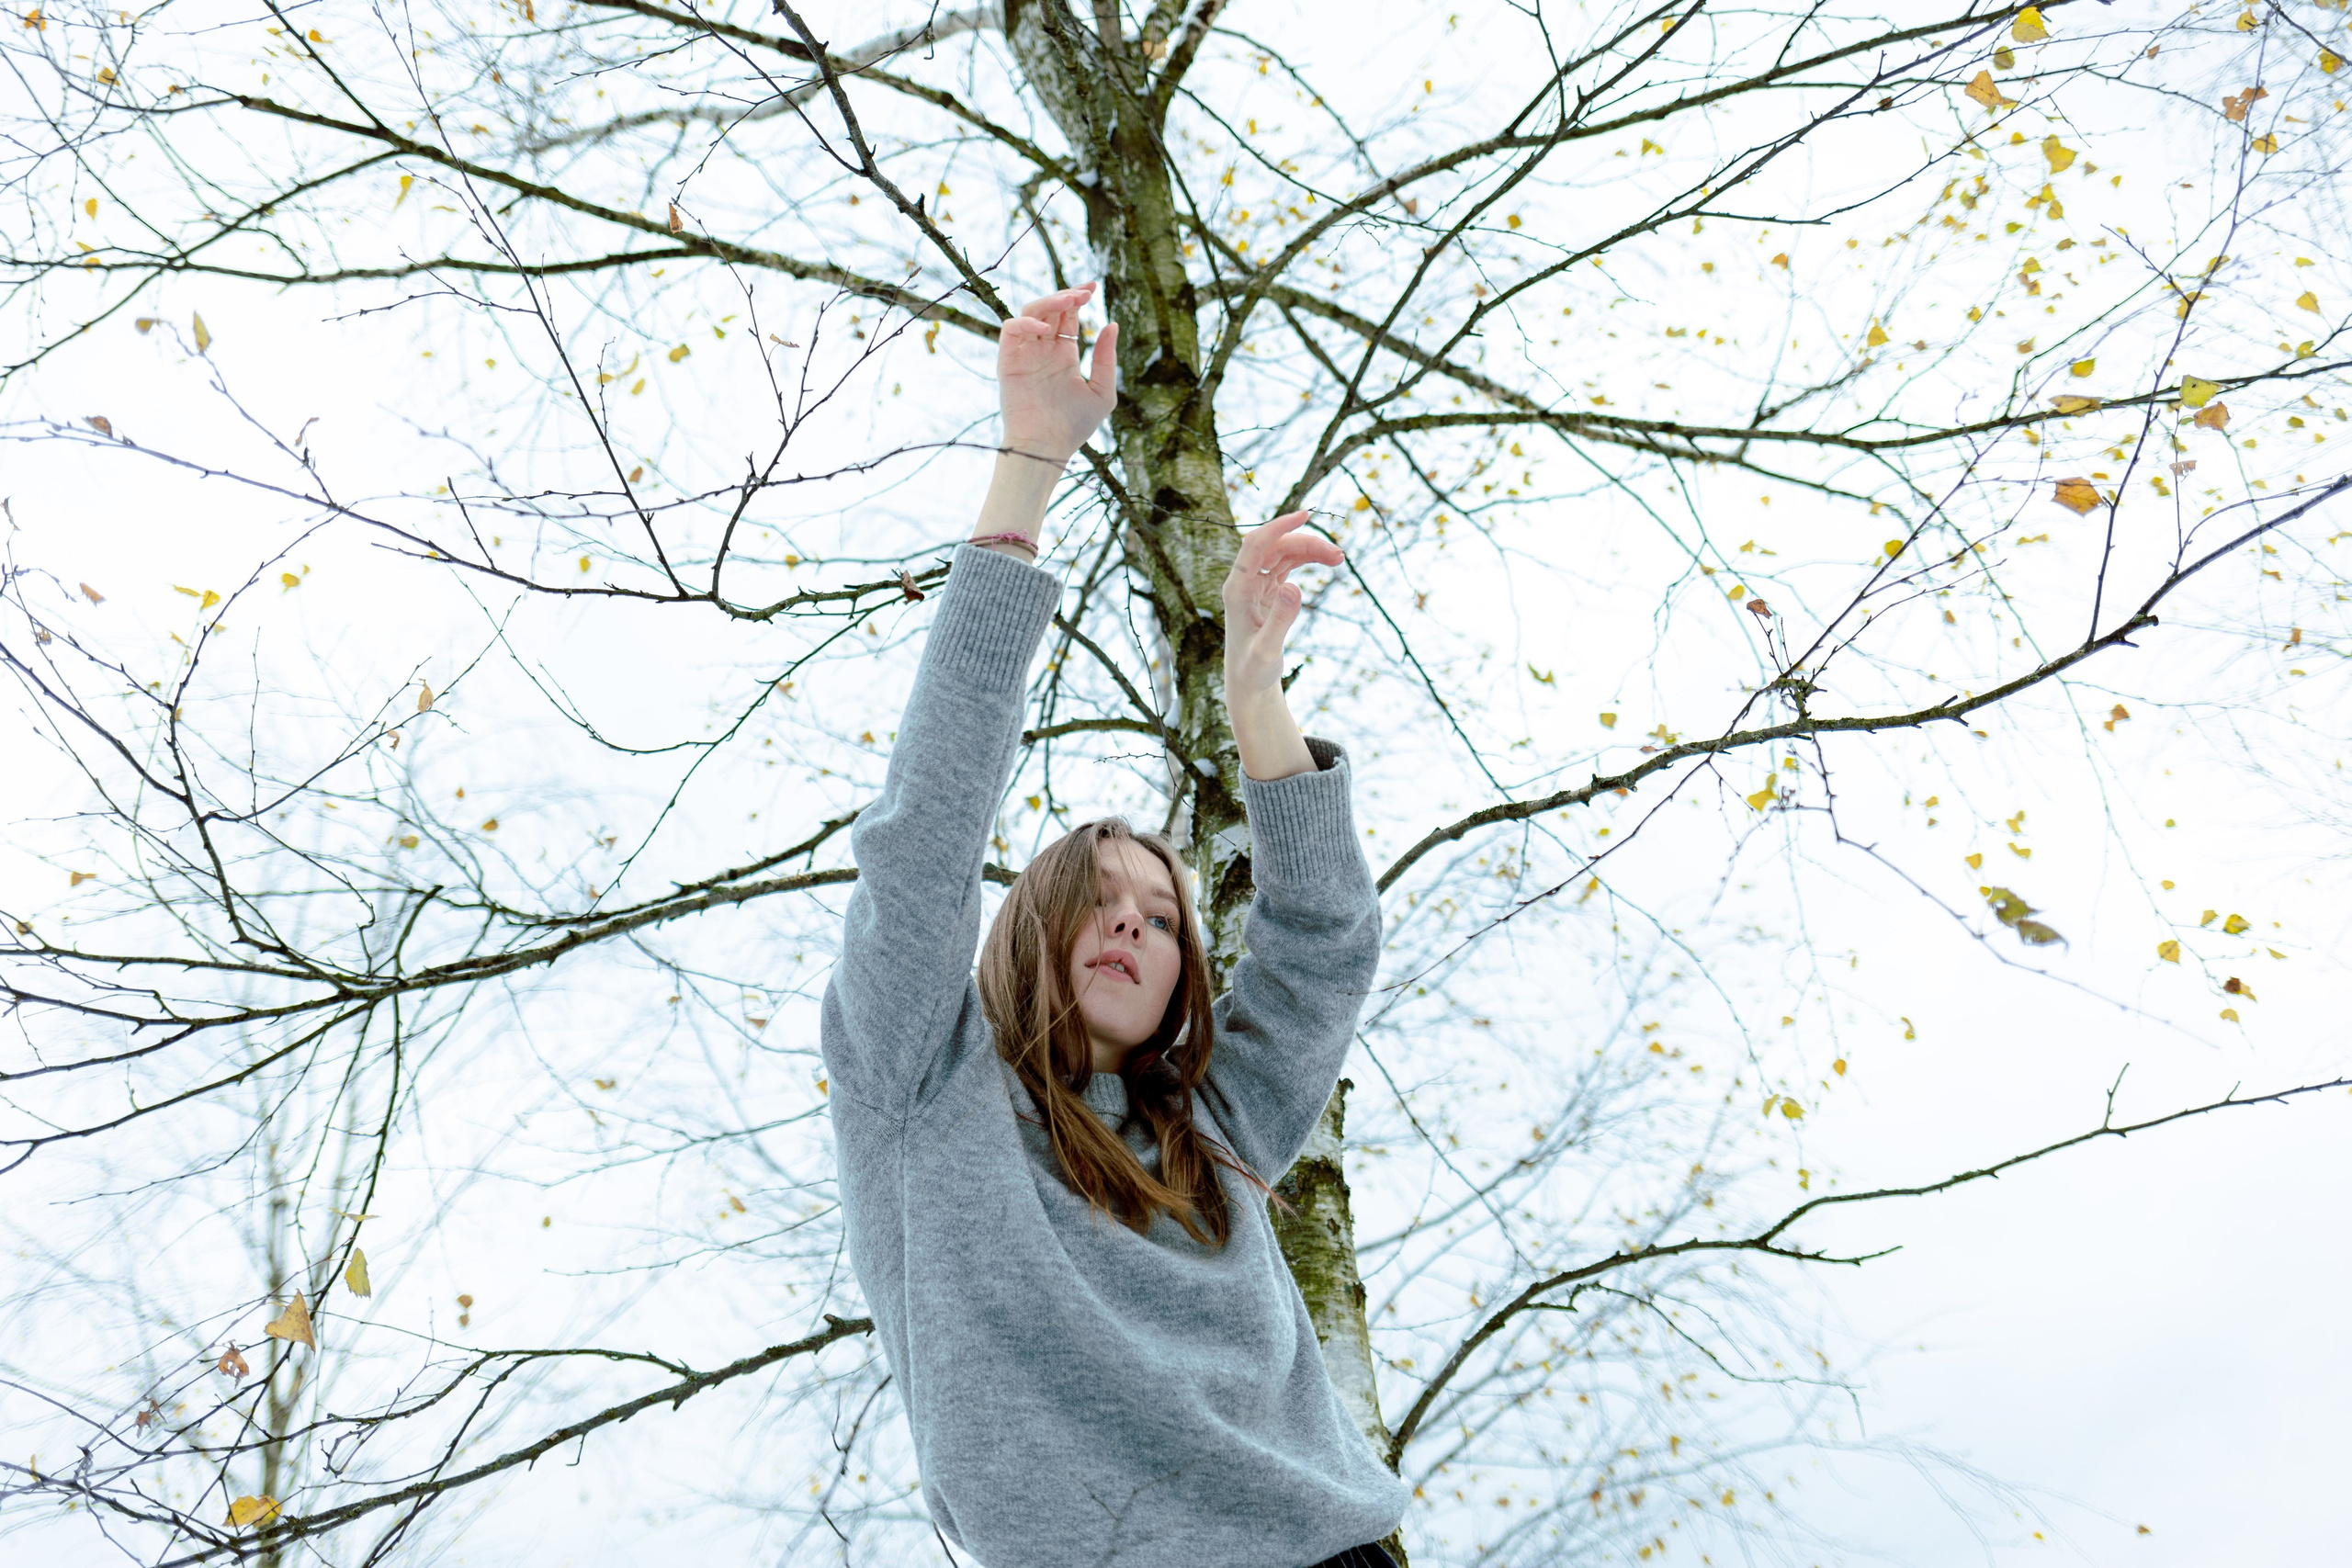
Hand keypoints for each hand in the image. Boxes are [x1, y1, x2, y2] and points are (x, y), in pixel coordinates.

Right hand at [997, 282, 1117, 465]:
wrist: (1047, 447)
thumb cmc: (1075, 426)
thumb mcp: (1102, 391)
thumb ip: (1105, 359)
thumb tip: (1111, 324)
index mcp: (1064, 355)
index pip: (1068, 316)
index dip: (1078, 298)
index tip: (1093, 287)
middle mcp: (1043, 351)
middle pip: (1050, 308)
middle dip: (1067, 295)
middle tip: (1085, 291)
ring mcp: (1025, 354)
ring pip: (1031, 312)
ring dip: (1049, 301)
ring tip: (1069, 301)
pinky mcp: (1008, 361)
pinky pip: (1011, 330)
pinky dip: (1025, 323)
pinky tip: (1045, 329)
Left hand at [1223, 511, 1343, 699]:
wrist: (1248, 682)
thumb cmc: (1253, 669)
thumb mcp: (1268, 650)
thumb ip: (1281, 619)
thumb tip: (1294, 586)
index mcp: (1237, 590)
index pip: (1254, 546)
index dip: (1277, 527)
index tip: (1304, 516)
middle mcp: (1243, 582)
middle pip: (1274, 547)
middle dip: (1305, 544)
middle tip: (1338, 556)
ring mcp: (1255, 584)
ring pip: (1282, 553)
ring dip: (1309, 550)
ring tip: (1338, 559)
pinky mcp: (1267, 590)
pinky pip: (1286, 564)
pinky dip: (1306, 559)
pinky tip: (1326, 561)